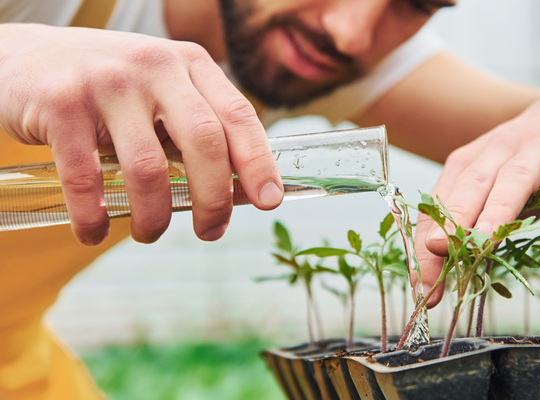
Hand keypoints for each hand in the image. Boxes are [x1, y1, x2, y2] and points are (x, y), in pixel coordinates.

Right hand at [0, 23, 282, 244]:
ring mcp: (107, 82)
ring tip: (150, 234)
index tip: (270, 201)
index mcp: (189, 63)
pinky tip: (94, 231)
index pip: (238, 114)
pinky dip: (94, 216)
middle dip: (215, 199)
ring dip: (155, 216)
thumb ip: (201, 131)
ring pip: (148, 167)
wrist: (25, 57)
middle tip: (211, 232)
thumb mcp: (163, 93)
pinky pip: (87, 178)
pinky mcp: (61, 104)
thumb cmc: (110, 89)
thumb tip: (247, 192)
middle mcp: (154, 66)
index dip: (259, 161)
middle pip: (204, 141)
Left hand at [412, 81, 539, 306]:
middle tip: (438, 253)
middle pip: (471, 188)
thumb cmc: (526, 162)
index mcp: (469, 165)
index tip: (422, 285)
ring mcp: (539, 148)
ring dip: (499, 209)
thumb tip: (446, 272)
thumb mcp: (493, 189)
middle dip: (453, 223)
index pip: (440, 208)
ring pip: (515, 178)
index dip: (428, 245)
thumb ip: (474, 225)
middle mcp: (498, 152)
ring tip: (487, 239)